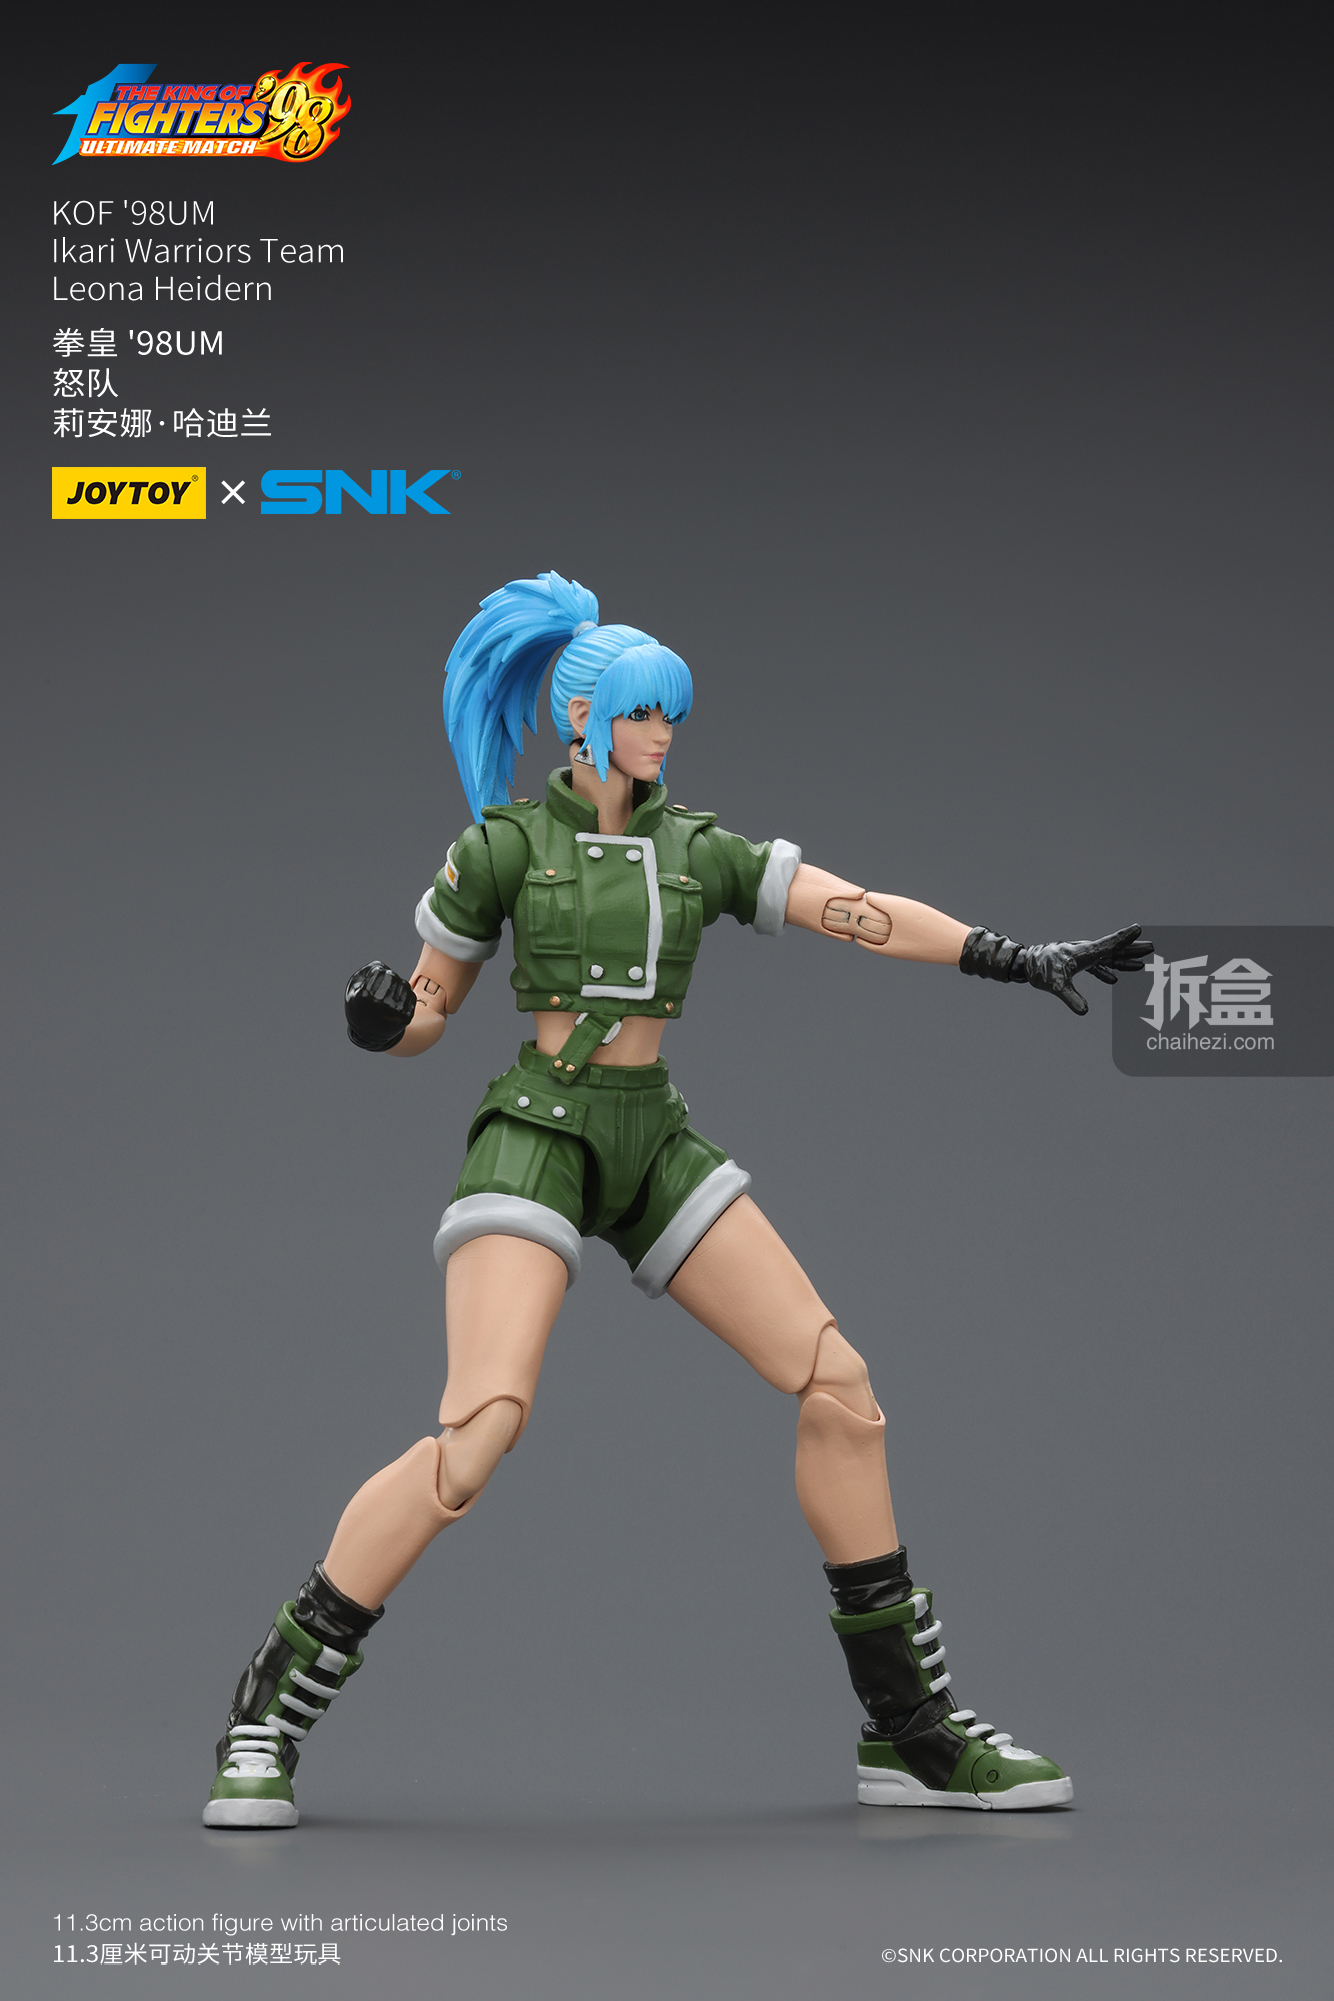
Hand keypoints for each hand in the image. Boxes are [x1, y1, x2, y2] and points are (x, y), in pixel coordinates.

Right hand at [345, 961, 417, 1050]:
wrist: (367, 1034)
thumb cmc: (359, 1006)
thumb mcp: (353, 988)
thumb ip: (366, 971)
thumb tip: (384, 966)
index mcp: (365, 996)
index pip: (379, 971)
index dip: (377, 972)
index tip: (373, 980)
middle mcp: (381, 1004)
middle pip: (392, 976)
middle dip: (388, 977)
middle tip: (383, 985)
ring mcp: (395, 1011)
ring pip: (404, 984)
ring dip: (398, 985)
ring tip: (389, 994)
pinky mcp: (406, 1017)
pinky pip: (411, 996)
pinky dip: (405, 995)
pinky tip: (396, 1001)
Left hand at [960, 925, 1153, 1014]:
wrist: (1027, 964)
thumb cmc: (1041, 970)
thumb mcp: (1056, 985)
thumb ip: (1071, 998)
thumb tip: (1084, 1011)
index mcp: (1085, 953)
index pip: (1108, 944)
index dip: (1124, 938)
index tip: (1138, 928)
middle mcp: (1087, 952)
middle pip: (1114, 949)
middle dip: (1132, 949)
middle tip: (1152, 946)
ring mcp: (1083, 957)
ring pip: (1108, 957)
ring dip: (1124, 960)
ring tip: (1142, 963)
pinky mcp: (1078, 963)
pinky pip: (1098, 966)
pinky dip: (1107, 971)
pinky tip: (1114, 979)